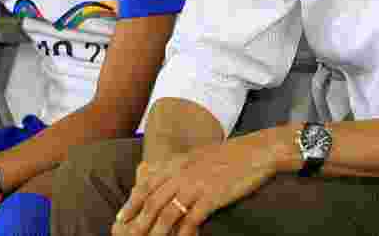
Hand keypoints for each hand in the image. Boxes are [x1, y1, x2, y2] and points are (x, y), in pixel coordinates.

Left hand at [113, 137, 280, 235]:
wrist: (258, 151)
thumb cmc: (231, 154)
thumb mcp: (199, 154)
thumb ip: (180, 165)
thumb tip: (162, 175)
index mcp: (178, 162)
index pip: (146, 185)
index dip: (131, 203)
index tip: (120, 218)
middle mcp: (183, 173)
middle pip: (152, 202)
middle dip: (138, 223)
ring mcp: (196, 185)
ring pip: (167, 214)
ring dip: (155, 233)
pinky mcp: (212, 196)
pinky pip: (191, 220)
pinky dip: (183, 234)